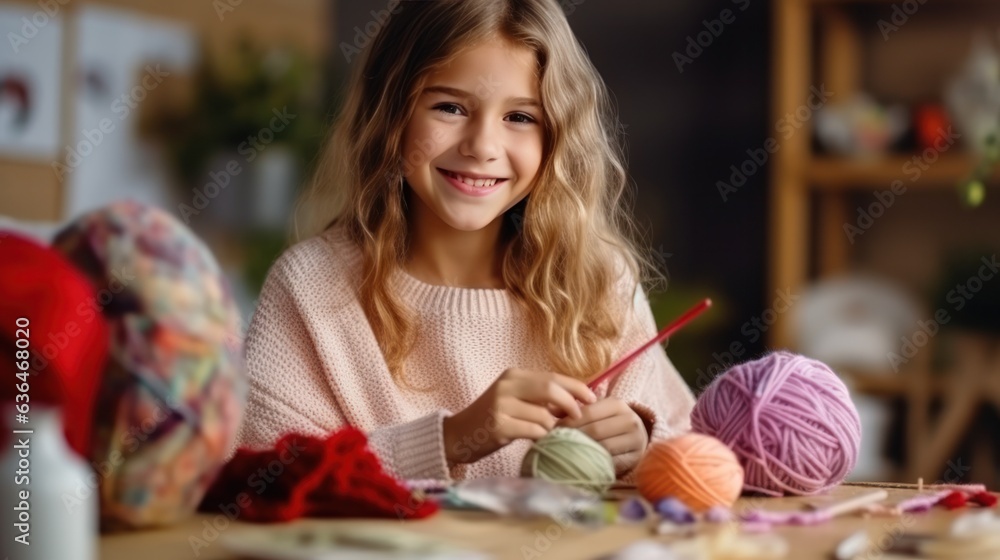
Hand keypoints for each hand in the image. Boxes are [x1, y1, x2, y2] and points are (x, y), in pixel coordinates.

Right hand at [442, 368, 596, 465]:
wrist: (458, 435)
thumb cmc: (493, 418)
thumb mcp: (515, 399)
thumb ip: (541, 397)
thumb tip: (579, 401)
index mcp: (514, 375)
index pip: (553, 376)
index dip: (576, 387)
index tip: (592, 398)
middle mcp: (507, 386)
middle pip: (551, 389)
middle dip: (571, 404)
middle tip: (579, 418)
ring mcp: (501, 406)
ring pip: (544, 415)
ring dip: (553, 428)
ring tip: (548, 434)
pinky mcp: (498, 426)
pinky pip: (533, 431)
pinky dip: (541, 437)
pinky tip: (536, 440)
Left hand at [556, 397, 649, 474]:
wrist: (636, 437)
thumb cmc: (609, 422)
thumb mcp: (596, 411)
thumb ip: (574, 408)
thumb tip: (551, 410)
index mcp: (617, 404)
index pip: (588, 413)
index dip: (569, 422)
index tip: (554, 429)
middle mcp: (629, 420)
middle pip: (595, 430)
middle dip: (574, 437)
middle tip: (557, 444)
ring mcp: (635, 439)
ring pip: (604, 447)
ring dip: (584, 451)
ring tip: (568, 453)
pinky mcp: (636, 457)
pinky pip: (612, 462)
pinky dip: (597, 463)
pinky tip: (584, 463)